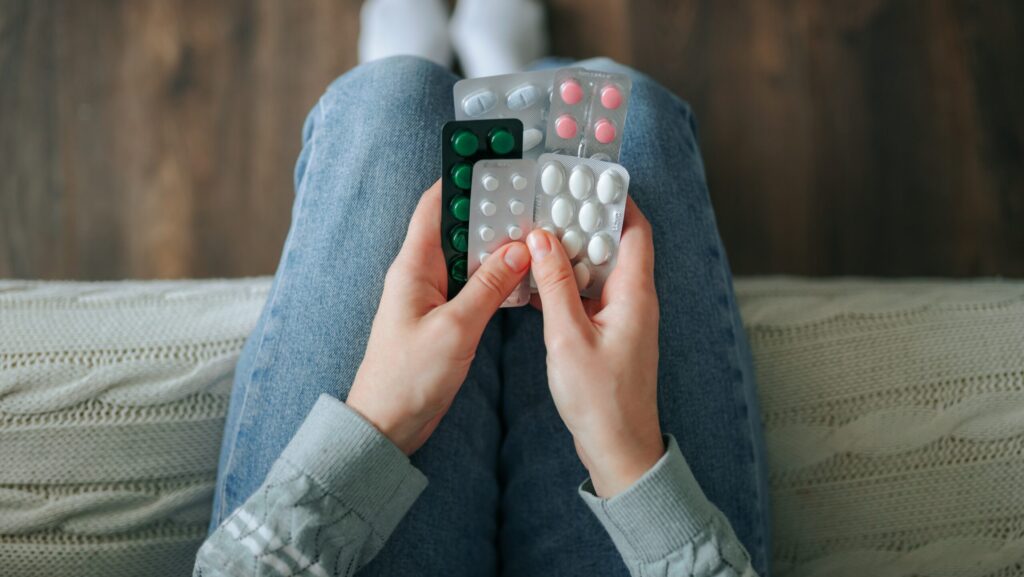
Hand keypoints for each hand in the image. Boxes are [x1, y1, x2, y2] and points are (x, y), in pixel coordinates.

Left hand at [346, 181, 529, 454]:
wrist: (387, 424)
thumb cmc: (409, 377)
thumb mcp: (455, 329)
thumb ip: (488, 286)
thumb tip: (519, 247)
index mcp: (413, 267)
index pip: (435, 206)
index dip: (462, 179)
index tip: (495, 162)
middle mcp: (421, 274)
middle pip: (458, 227)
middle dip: (491, 210)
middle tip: (531, 197)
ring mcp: (433, 296)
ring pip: (469, 257)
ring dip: (497, 244)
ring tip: (535, 229)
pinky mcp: (444, 317)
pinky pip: (472, 284)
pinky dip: (496, 276)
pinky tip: (523, 274)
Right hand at [527, 198, 663, 496]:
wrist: (618, 449)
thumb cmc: (600, 400)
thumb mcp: (567, 337)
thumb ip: (555, 284)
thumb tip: (542, 238)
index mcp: (635, 294)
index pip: (634, 230)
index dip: (614, 199)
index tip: (586, 178)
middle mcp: (634, 300)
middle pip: (614, 244)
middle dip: (584, 220)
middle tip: (549, 202)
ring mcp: (623, 317)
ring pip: (599, 269)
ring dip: (572, 252)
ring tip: (538, 233)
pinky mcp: (609, 332)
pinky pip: (590, 293)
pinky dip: (567, 282)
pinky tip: (539, 279)